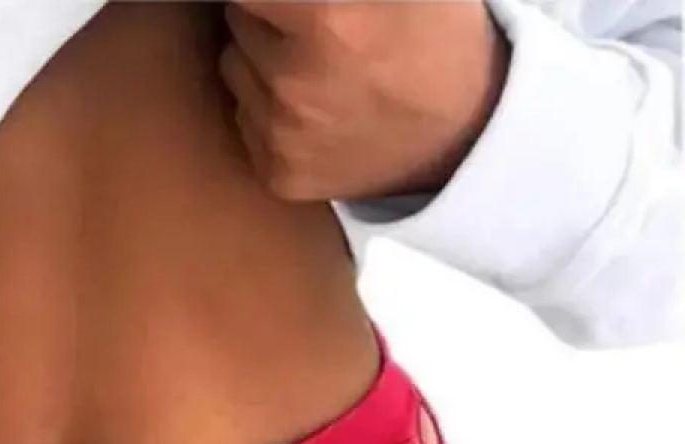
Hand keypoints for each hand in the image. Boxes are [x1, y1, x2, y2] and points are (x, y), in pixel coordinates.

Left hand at [219, 1, 510, 202]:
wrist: (461, 135)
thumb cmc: (435, 40)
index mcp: (326, 19)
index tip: (293, 4)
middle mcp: (294, 82)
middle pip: (239, 24)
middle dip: (270, 19)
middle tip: (316, 29)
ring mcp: (282, 136)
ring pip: (235, 70)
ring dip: (262, 62)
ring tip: (316, 67)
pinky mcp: (278, 174)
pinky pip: (245, 120)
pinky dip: (267, 110)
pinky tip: (314, 108)